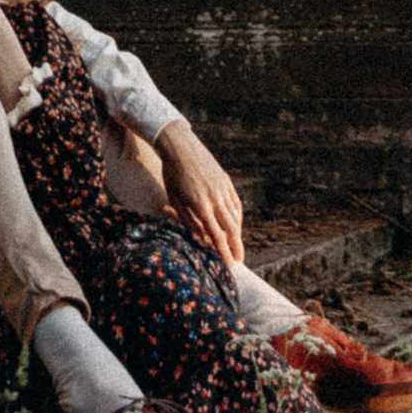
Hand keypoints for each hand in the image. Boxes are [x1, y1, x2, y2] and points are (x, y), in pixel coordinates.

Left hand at [159, 121, 245, 266]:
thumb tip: (201, 239)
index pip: (216, 236)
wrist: (180, 146)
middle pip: (231, 229)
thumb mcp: (175, 199)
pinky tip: (235, 224)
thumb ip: (189, 221)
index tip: (228, 266)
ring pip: (235, 217)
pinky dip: (237, 216)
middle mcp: (215, 199)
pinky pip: (236, 203)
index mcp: (200, 205)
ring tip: (236, 245)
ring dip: (237, 234)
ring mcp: (222, 189)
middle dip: (236, 247)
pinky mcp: (226, 181)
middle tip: (239, 261)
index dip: (223, 253)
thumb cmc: (172, 175)